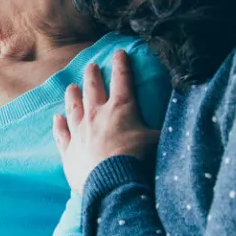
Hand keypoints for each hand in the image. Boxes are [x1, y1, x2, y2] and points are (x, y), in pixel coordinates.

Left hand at [53, 50, 159, 193]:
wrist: (112, 182)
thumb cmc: (137, 159)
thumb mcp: (157, 141)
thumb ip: (162, 129)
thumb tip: (179, 121)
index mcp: (121, 109)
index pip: (122, 80)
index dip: (122, 65)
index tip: (119, 53)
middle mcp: (96, 115)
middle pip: (93, 89)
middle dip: (92, 75)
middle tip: (91, 66)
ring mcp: (80, 132)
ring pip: (73, 108)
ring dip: (72, 96)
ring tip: (71, 86)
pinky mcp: (69, 151)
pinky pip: (62, 134)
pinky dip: (59, 126)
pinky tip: (57, 118)